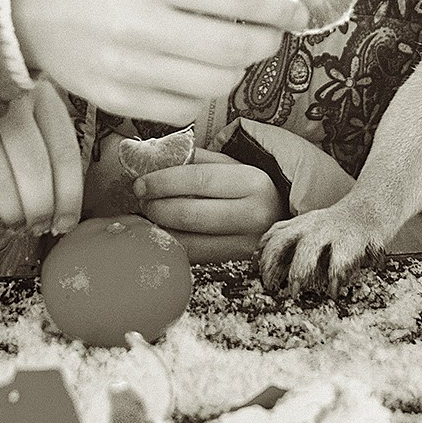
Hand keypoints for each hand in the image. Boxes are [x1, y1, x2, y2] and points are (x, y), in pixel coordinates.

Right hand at [0, 78, 81, 234]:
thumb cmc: (9, 114)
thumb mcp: (38, 117)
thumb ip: (55, 153)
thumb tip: (66, 213)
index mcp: (41, 94)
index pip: (63, 152)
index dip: (69, 196)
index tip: (67, 223)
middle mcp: (8, 100)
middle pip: (33, 166)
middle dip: (40, 208)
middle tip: (41, 227)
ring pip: (0, 179)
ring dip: (13, 213)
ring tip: (20, 225)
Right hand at [10, 0, 307, 125]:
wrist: (23, 9)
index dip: (281, 9)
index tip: (296, 13)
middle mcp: (142, 25)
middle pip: (236, 50)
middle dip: (266, 42)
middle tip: (266, 34)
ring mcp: (128, 69)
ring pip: (217, 85)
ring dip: (235, 69)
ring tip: (221, 51)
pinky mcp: (117, 101)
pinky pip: (185, 108)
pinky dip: (200, 92)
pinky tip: (187, 72)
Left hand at [134, 148, 283, 264]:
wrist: (280, 216)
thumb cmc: (249, 186)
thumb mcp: (230, 164)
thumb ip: (195, 159)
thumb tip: (154, 158)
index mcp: (253, 182)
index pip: (198, 180)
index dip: (163, 182)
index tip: (140, 183)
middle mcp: (253, 215)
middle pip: (190, 215)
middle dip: (156, 207)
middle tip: (142, 200)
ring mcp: (246, 245)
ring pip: (189, 242)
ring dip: (160, 229)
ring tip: (151, 215)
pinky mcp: (236, 263)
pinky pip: (195, 257)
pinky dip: (174, 244)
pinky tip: (166, 231)